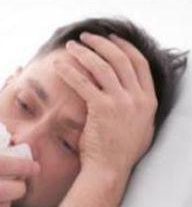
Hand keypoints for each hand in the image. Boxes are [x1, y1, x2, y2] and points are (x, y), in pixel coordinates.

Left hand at [54, 33, 157, 174]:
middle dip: (102, 43)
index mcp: (148, 100)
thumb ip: (136, 106)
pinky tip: (58, 65)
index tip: (111, 38)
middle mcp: (138, 98)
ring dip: (85, 52)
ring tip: (71, 45)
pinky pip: (84, 83)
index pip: (139, 63)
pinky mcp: (103, 109)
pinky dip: (70, 71)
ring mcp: (122, 103)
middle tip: (86, 36)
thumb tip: (129, 91)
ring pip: (103, 67)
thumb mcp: (139, 126)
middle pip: (121, 59)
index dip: (124, 47)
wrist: (109, 170)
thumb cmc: (118, 152)